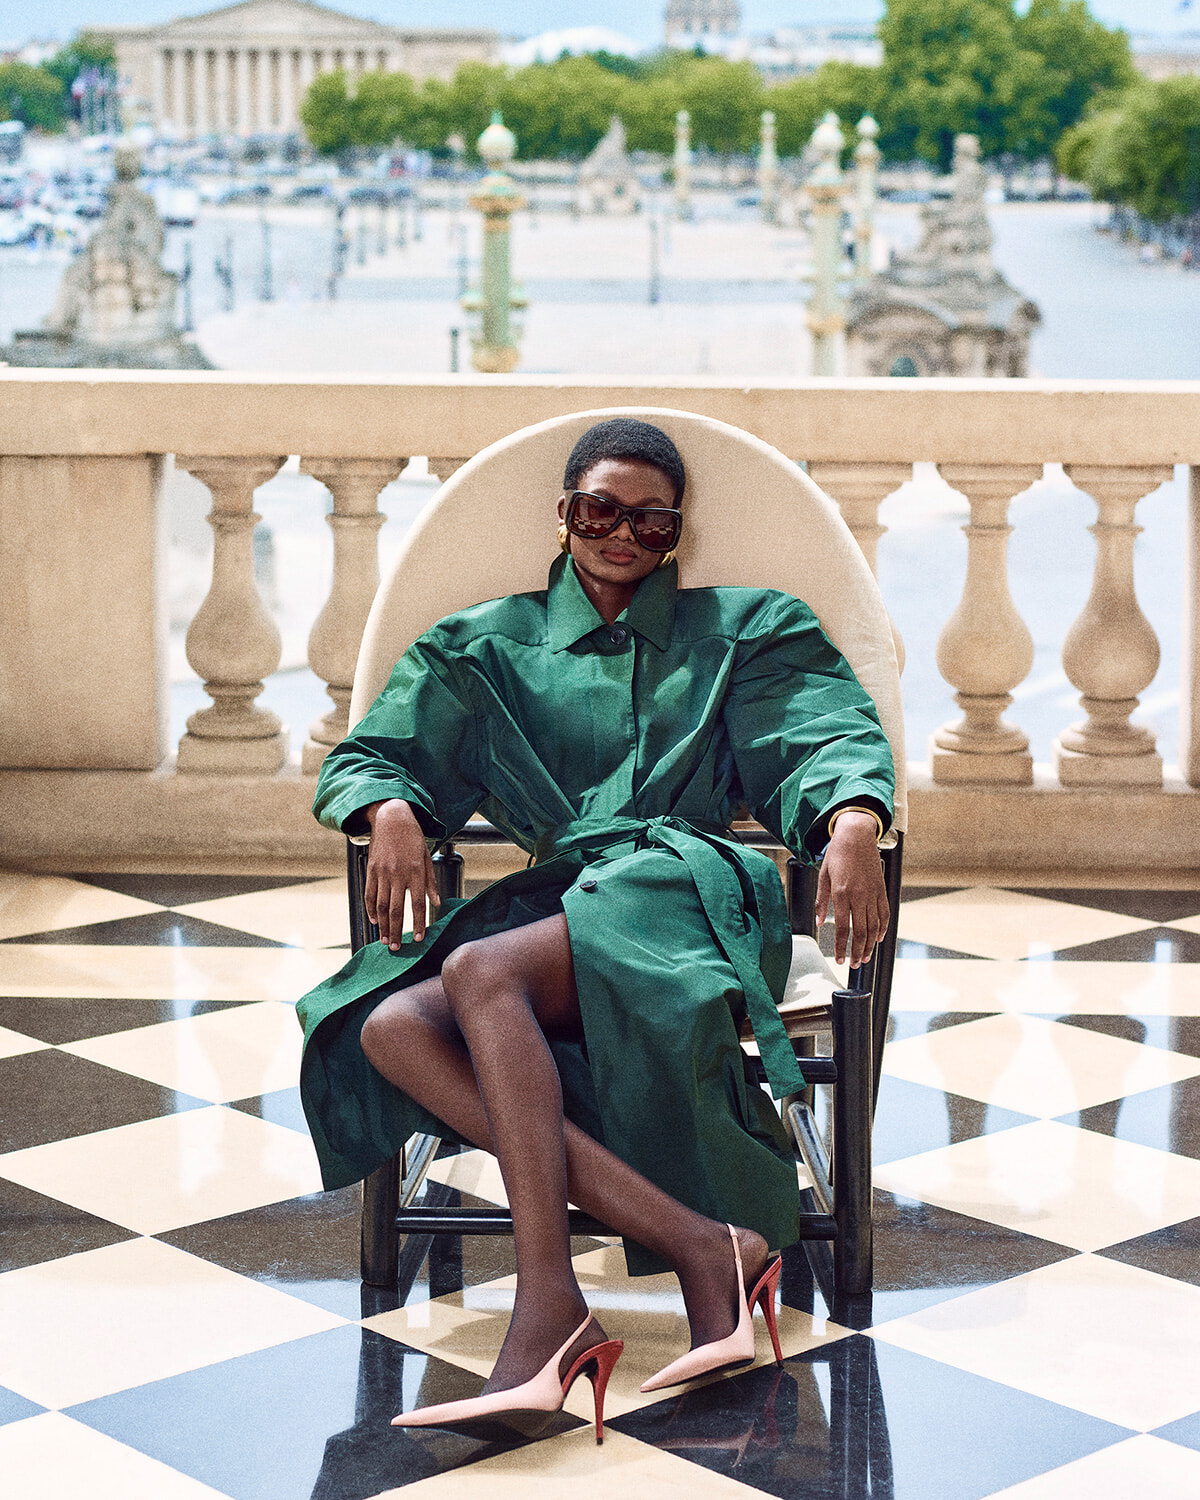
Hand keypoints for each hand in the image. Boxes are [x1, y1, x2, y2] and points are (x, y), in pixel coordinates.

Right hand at [363, 799, 439, 950]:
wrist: (391, 817)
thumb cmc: (412, 837)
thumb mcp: (426, 856)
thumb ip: (430, 881)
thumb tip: (437, 903)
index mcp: (414, 871)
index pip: (417, 903)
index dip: (419, 923)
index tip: (419, 938)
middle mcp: (397, 873)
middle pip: (397, 909)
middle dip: (396, 931)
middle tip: (396, 948)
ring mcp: (382, 872)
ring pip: (382, 905)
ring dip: (383, 925)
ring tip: (384, 940)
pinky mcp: (371, 870)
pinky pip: (370, 894)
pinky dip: (371, 909)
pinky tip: (375, 921)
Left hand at [815, 812, 888, 967]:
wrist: (857, 835)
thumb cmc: (838, 853)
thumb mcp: (823, 876)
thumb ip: (821, 901)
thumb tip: (820, 922)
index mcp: (841, 892)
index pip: (843, 927)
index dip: (842, 946)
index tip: (841, 959)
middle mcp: (859, 895)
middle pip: (861, 931)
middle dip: (857, 951)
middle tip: (854, 964)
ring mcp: (872, 893)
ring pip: (874, 926)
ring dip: (870, 945)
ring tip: (865, 957)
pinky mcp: (881, 889)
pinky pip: (885, 914)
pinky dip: (883, 928)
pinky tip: (878, 938)